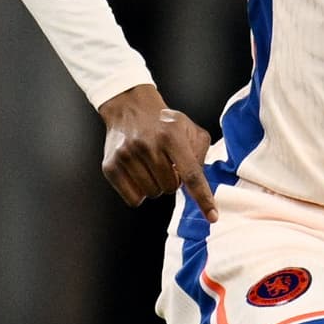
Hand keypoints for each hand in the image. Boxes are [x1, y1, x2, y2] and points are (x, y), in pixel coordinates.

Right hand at [96, 83, 217, 210]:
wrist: (129, 107)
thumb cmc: (163, 122)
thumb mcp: (189, 129)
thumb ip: (200, 155)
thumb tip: (198, 184)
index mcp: (171, 136)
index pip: (191, 175)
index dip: (203, 198)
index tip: (212, 216)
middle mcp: (148, 145)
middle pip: (170, 188)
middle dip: (172, 180)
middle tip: (166, 163)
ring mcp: (126, 155)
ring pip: (152, 194)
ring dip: (156, 185)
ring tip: (151, 166)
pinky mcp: (111, 166)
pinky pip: (133, 199)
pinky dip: (140, 193)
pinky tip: (139, 174)